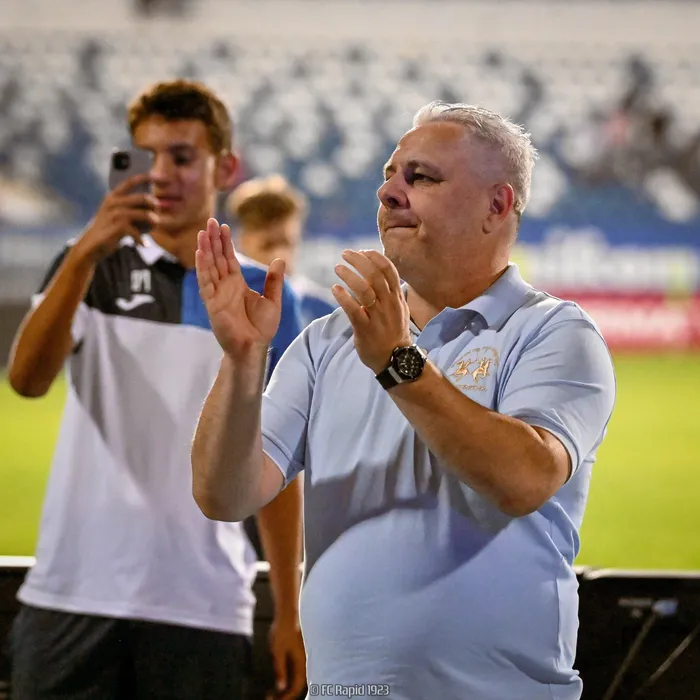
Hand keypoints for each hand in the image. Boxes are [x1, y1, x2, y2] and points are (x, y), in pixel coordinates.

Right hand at [74, 174, 156, 261]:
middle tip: (157, 216)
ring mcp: (115, 214)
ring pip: (145, 214)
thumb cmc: (108, 229)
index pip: (131, 181)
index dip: (148, 177)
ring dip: (154, 222)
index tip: (164, 179)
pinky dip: (143, 240)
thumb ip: (129, 205)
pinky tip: (143, 244)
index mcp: (113, 196)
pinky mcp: (118, 227)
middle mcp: (113, 202)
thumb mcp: (115, 213)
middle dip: (155, 206)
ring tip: (153, 228)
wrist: (91, 246)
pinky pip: (139, 232)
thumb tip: (155, 203)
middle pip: (143, 198)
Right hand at [196, 218, 285, 357]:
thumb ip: (274, 280)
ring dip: (205, 249)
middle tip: (210, 221)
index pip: (228, 259)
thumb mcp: (272, 300)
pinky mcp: (212, 304)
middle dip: (213, 240)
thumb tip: (280, 259)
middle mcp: (225, 287)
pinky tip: (200, 253)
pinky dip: (202, 268)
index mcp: (237, 284)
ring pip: (209, 267)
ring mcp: (217, 294)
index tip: (222, 226)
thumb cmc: (261, 328)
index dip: (225, 243)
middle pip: (217, 258)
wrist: (253, 347)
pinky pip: (205, 283)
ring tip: (203, 232)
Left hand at [266, 615, 306, 699]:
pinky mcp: (298, 653)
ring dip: (286, 687)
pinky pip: (295, 671)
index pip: (297, 686)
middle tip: (272, 698)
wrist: (288, 613)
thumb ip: (280, 670)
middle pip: (298, 684)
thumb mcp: (277, 651)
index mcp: (301, 662)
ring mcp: (302, 657)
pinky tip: (279, 679)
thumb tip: (281, 687)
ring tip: (273, 691)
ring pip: (296, 678)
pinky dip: (287, 678)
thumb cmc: (283, 630)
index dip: (287, 697)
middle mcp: (304, 661)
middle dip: (286, 694)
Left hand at [332, 249, 411, 373]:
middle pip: (375, 275)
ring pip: (364, 290)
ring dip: (349, 276)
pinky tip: (335, 289)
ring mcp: (378, 317)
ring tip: (338, 268)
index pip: (389, 270)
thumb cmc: (393, 332)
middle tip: (345, 254)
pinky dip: (343, 297)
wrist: (395, 360)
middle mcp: (389, 305)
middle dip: (359, 261)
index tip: (362, 251)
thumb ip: (390, 291)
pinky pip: (353, 310)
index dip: (374, 257)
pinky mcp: (365, 329)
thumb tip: (377, 271)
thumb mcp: (398, 309)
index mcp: (397, 298)